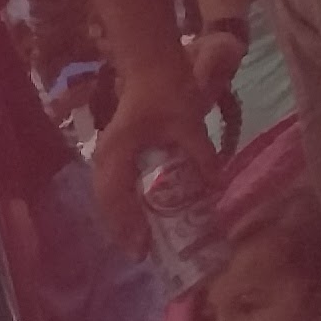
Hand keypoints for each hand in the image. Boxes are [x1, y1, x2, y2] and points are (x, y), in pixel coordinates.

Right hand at [90, 52, 211, 245]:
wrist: (151, 66)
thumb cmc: (166, 90)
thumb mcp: (187, 122)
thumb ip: (200, 154)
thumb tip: (216, 186)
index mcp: (117, 152)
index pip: (114, 198)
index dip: (126, 226)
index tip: (143, 249)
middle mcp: (105, 158)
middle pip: (106, 204)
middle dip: (121, 231)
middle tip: (143, 255)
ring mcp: (107, 156)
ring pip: (108, 197)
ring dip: (121, 221)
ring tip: (141, 242)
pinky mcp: (115, 155)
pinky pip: (114, 188)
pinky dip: (124, 207)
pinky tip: (142, 218)